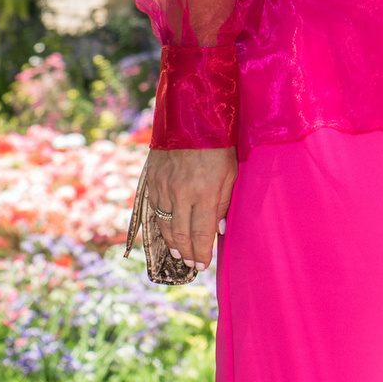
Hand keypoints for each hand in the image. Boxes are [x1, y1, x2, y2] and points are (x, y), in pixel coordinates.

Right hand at [142, 145, 236, 267]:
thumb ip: (224, 203)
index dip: (202, 253)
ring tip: (179, 254)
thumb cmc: (218, 145)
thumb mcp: (231, 173)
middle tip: (192, 265)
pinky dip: (160, 225)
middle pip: (181, 235)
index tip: (203, 265)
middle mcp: (181, 194)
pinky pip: (154, 210)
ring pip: (164, 225)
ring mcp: (163, 187)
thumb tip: (219, 231)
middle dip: (187, 253)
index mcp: (204, 192)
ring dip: (172, 243)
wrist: (190, 116)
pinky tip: (166, 232)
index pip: (201, 234)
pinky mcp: (152, 180)